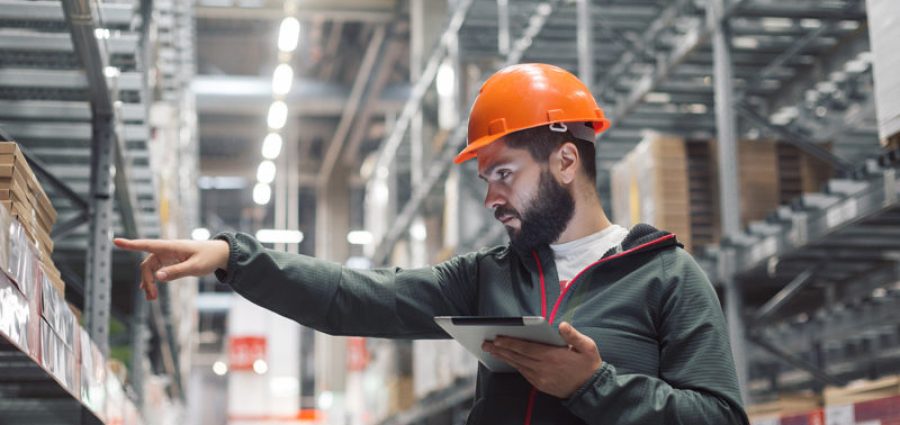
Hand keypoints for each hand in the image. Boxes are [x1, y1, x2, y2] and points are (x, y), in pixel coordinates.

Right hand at [113, 238, 229, 300]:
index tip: (116, 241)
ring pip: (151, 268)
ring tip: (151, 298)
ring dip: (149, 282)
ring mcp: (169, 255)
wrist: (220, 254)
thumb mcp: (195, 267)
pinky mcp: (172, 261)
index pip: (147, 245)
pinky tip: (150, 290)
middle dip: (146, 280)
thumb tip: (157, 277)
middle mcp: (167, 250)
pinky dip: (154, 279)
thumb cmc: (209, 257)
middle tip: (152, 297)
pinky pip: (157, 269)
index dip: (131, 244)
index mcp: (172, 247)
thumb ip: (176, 272)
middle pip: (148, 264)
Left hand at [481, 322, 601, 398]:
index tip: (498, 337)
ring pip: (518, 365)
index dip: (510, 342)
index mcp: (553, 356)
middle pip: (517, 357)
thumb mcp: (588, 347)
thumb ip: (573, 336)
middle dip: (500, 349)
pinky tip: (507, 360)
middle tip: (486, 343)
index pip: (526, 348)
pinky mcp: (540, 385)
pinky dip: (514, 365)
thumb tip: (562, 325)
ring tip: (491, 350)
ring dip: (504, 357)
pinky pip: (523, 373)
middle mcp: (543, 368)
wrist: (591, 390)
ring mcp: (540, 378)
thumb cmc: (588, 365)